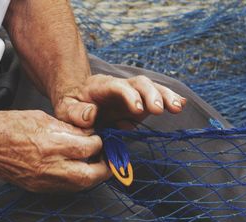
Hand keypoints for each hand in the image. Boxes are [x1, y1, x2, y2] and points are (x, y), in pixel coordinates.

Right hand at [0, 110, 109, 191]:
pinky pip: (65, 188)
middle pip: (90, 175)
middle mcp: (49, 165)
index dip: (99, 142)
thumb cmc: (8, 126)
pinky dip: (77, 180)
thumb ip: (67, 128)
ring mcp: (43, 179)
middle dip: (105, 168)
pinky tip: (78, 170)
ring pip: (80, 185)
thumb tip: (86, 134)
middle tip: (108, 158)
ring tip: (96, 164)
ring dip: (93, 175)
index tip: (99, 138)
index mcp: (50, 143)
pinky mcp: (38, 187)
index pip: (88, 148)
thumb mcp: (41, 118)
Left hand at [53, 74, 185, 128]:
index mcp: (100, 87)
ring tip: (177, 107)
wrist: (78, 100)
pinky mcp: (139, 102)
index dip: (129, 96)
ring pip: (151, 88)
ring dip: (165, 96)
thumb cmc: (71, 106)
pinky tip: (180, 104)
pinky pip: (156, 97)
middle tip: (160, 110)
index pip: (118, 86)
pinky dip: (168, 99)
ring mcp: (132, 93)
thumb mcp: (65, 110)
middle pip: (139, 83)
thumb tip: (92, 114)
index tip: (138, 110)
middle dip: (151, 95)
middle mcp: (119, 86)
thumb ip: (75, 113)